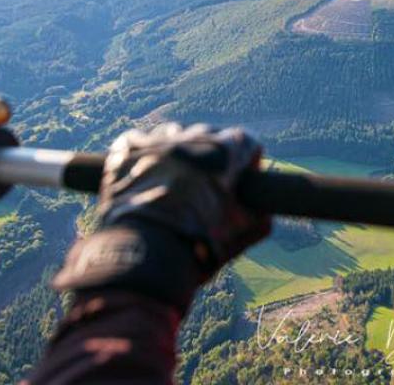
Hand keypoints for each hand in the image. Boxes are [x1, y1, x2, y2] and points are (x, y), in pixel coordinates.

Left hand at [53, 123, 269, 312]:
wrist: (141, 260)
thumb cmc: (195, 251)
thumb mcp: (234, 241)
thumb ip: (256, 226)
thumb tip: (266, 219)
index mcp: (224, 156)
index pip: (245, 141)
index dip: (248, 159)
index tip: (243, 176)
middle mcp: (192, 140)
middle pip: (210, 134)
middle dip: (214, 155)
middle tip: (207, 182)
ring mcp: (157, 143)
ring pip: (175, 134)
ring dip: (180, 150)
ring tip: (174, 177)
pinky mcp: (126, 152)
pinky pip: (138, 140)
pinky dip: (144, 153)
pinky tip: (144, 174)